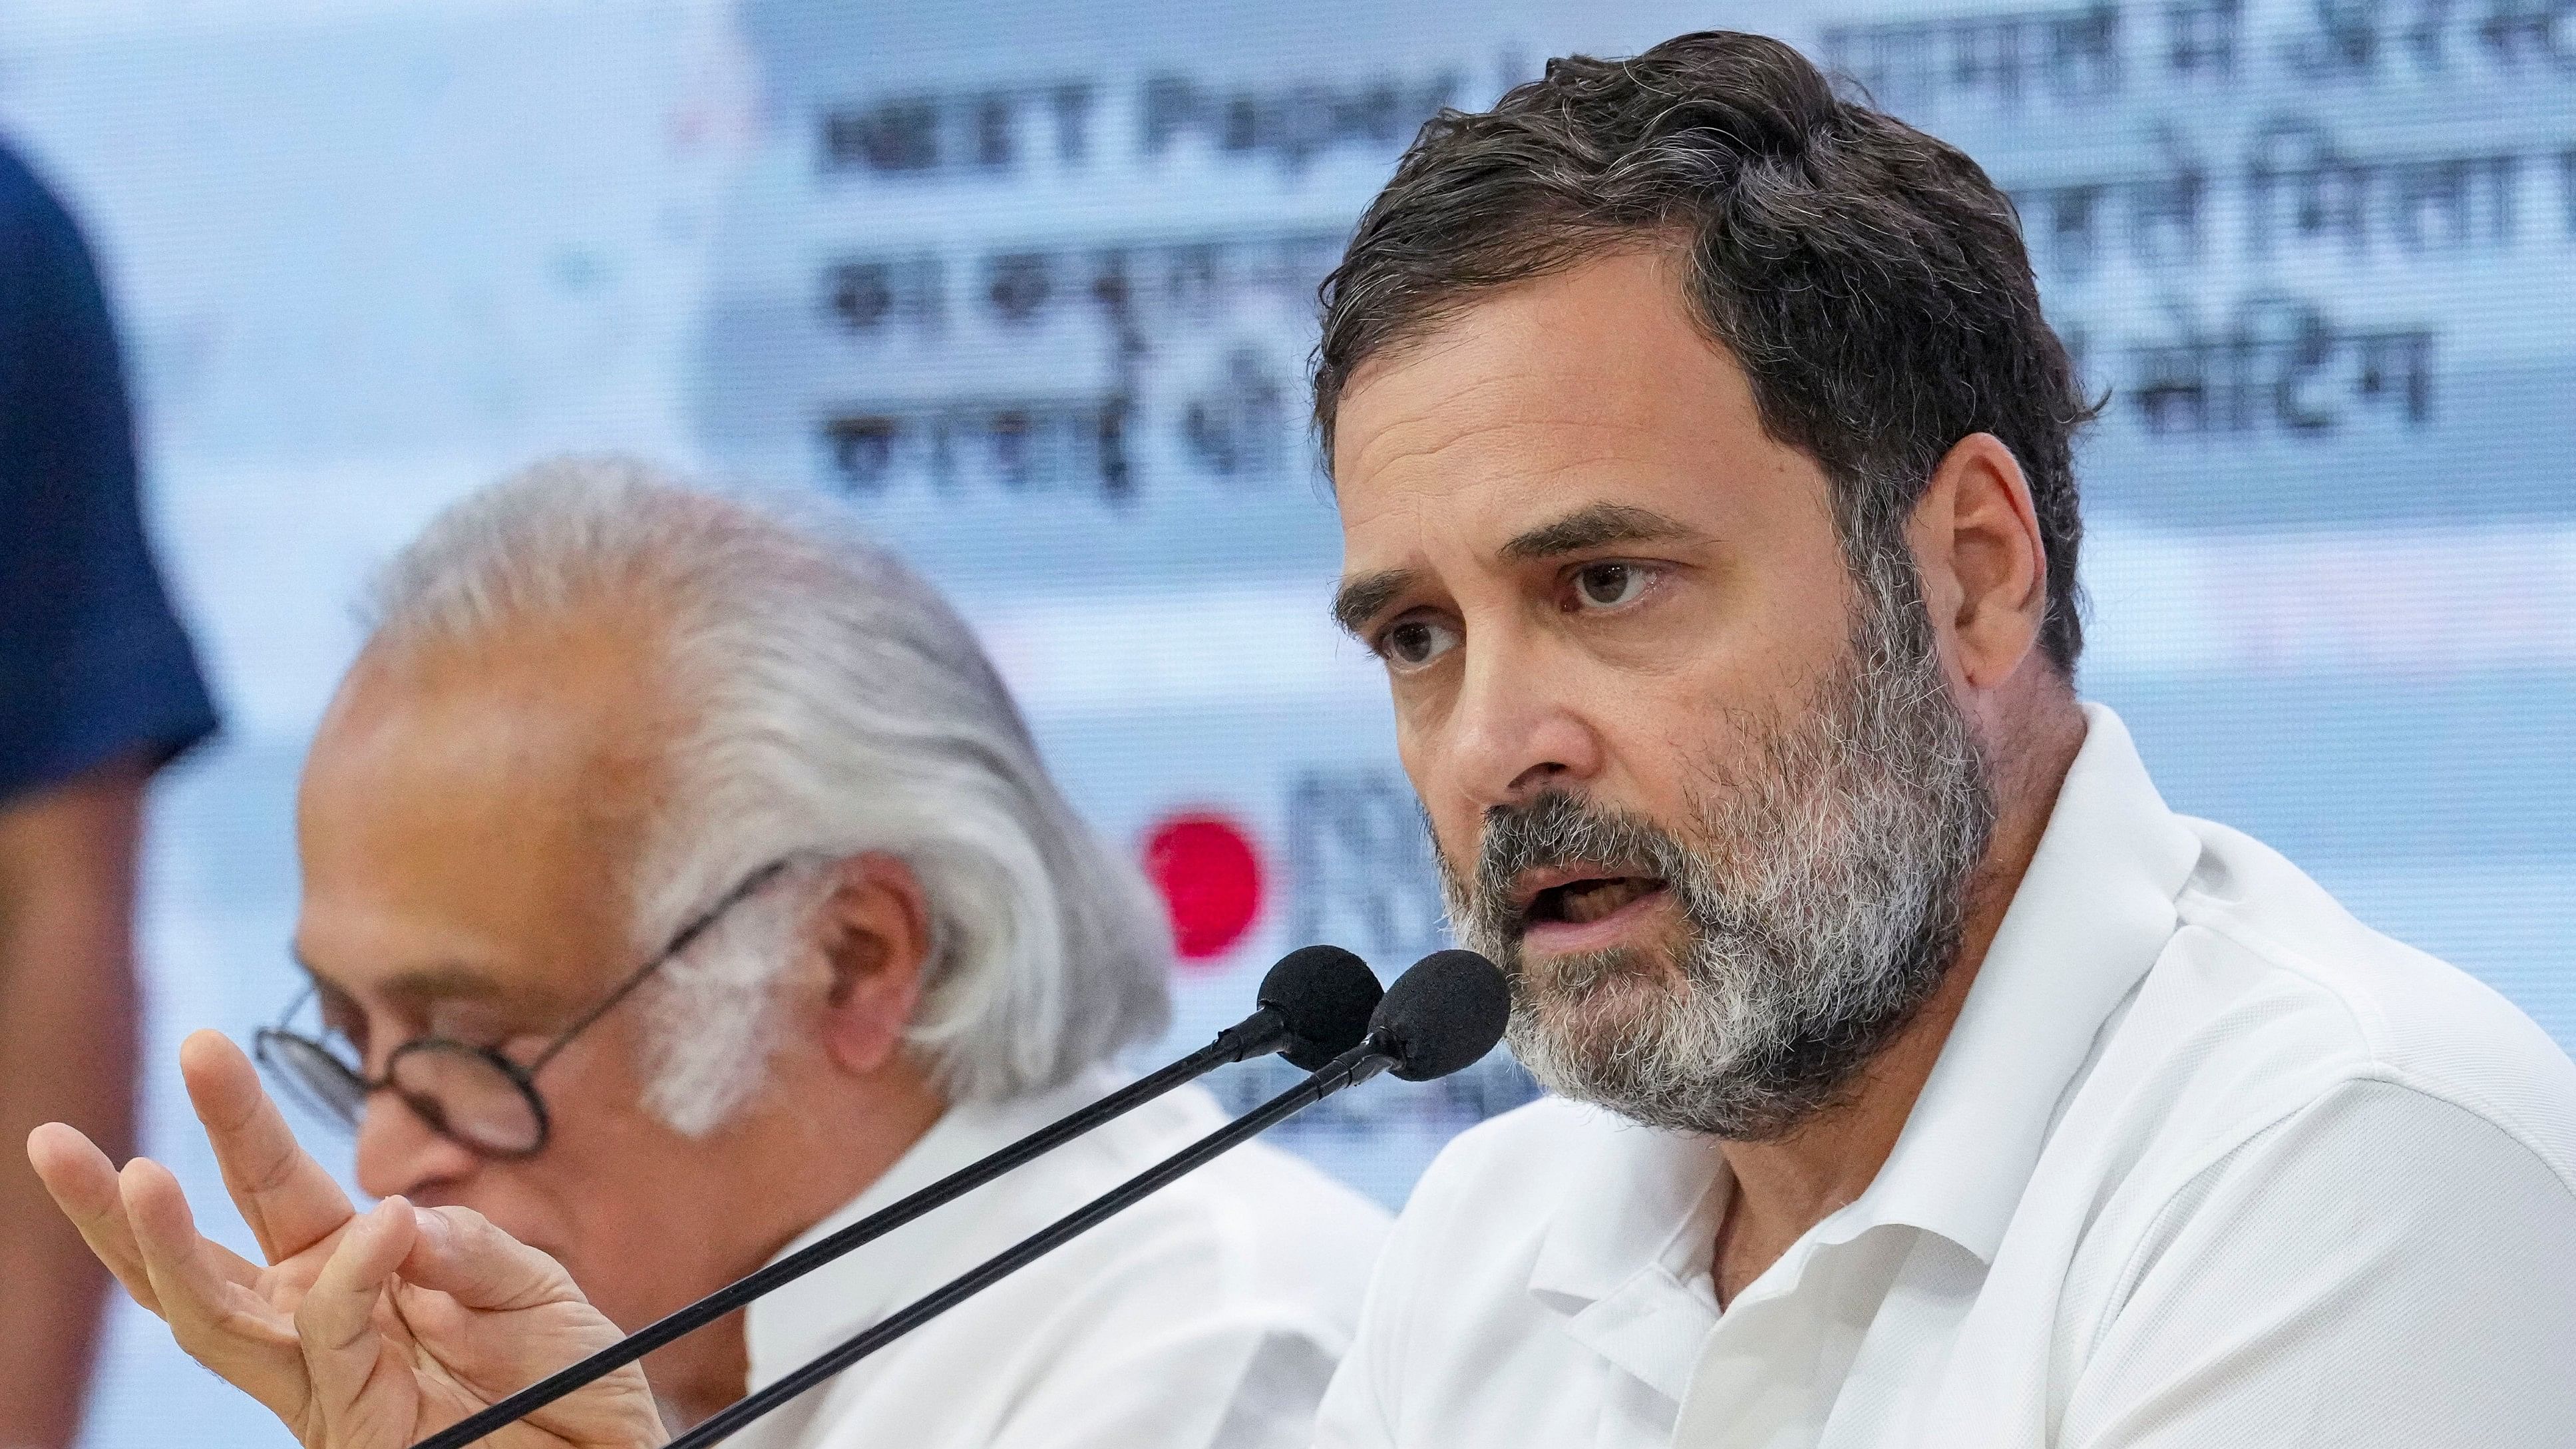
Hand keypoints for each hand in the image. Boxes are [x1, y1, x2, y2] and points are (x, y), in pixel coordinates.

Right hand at [25, 1030, 665, 1448]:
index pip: (272, 1190)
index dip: (234, 1122)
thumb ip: (469, 1246)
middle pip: (192, 1268)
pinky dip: (354, 1276)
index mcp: (349, 1276)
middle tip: (56, 1138)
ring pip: (215, 1318)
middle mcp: (315, 1331)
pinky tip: (382, 1224)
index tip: (198, 1046)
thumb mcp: (532, 1286)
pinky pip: (334, 1339)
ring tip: (139, 1177)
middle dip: (120, 1207)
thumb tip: (389, 1211)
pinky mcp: (356, 1430)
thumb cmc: (568, 1378)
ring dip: (168, 1248)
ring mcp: (326, 1387)